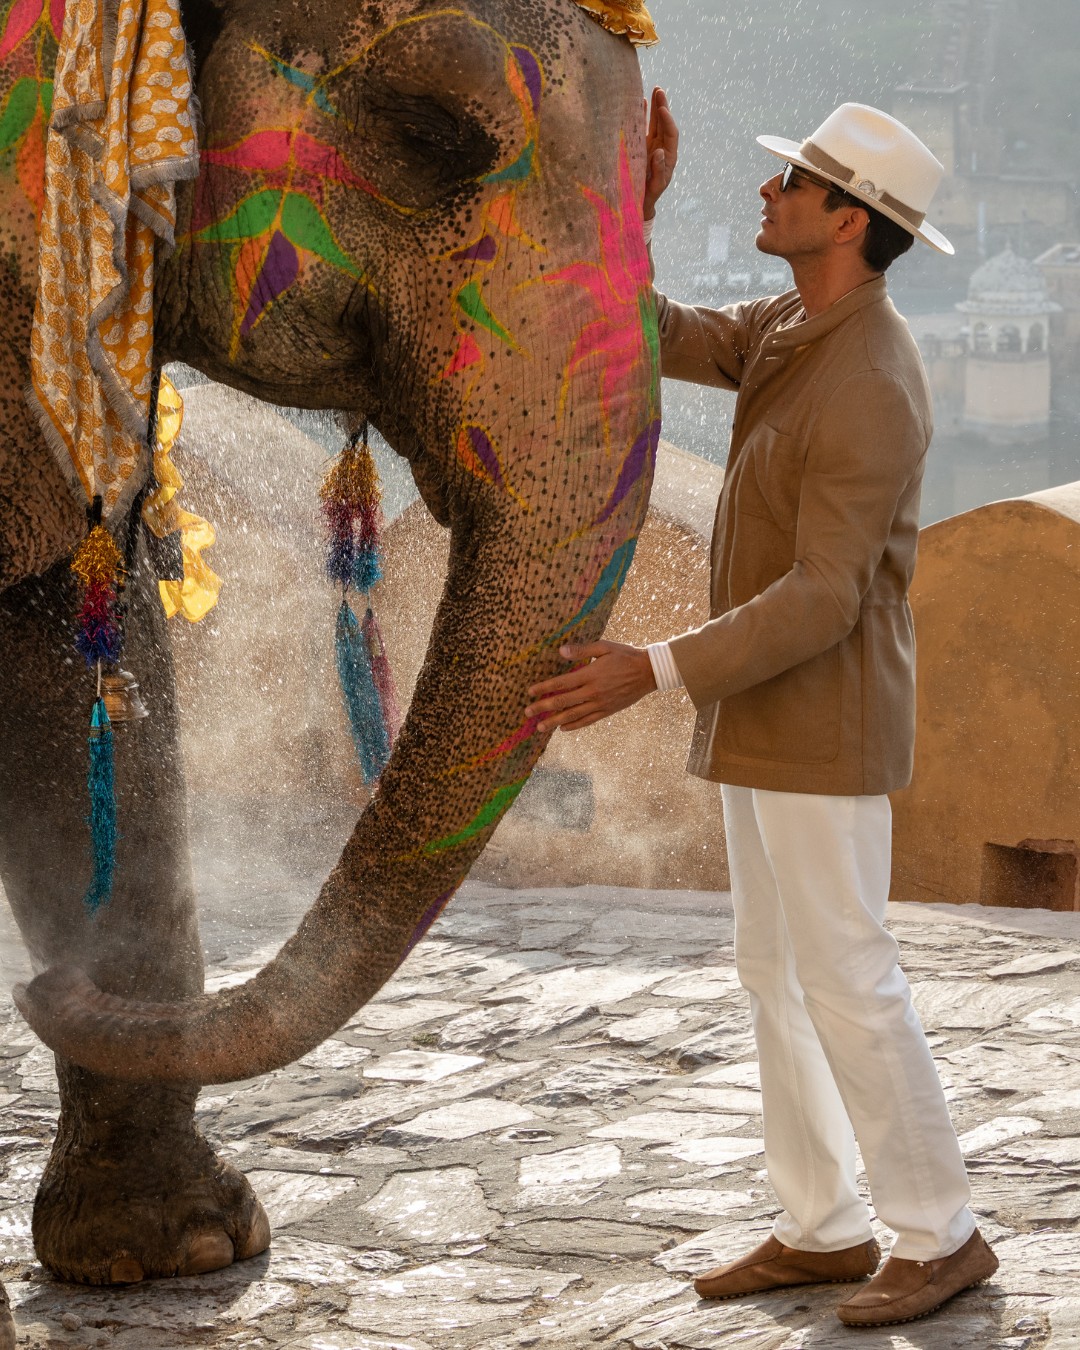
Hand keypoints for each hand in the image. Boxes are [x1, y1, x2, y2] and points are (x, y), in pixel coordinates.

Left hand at [526, 641, 655, 732]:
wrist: (649, 672)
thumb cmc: (625, 656)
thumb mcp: (604, 647)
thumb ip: (582, 650)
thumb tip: (561, 651)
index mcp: (591, 675)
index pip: (561, 683)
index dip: (544, 688)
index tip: (530, 692)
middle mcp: (593, 692)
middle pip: (563, 702)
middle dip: (543, 707)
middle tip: (527, 712)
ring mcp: (601, 703)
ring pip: (573, 715)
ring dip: (554, 721)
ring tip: (540, 727)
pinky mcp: (608, 711)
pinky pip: (588, 720)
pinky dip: (574, 726)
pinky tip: (563, 729)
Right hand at [643, 86, 677, 219]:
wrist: (640, 203)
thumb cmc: (649, 196)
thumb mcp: (655, 186)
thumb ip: (659, 170)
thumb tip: (660, 151)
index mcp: (669, 156)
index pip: (671, 134)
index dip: (667, 121)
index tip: (662, 109)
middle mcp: (662, 148)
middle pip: (664, 124)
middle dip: (662, 107)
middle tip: (659, 91)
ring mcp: (651, 145)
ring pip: (655, 123)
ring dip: (654, 108)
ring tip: (655, 90)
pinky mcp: (642, 147)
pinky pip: (643, 128)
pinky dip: (642, 116)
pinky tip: (640, 103)